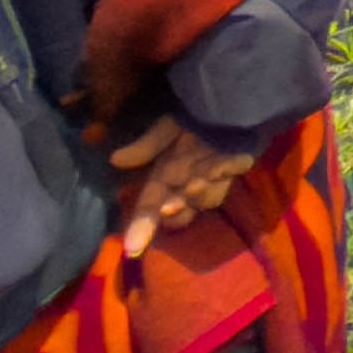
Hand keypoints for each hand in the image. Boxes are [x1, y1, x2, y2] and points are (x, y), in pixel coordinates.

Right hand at [96, 113, 252, 248]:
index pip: (149, 209)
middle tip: (168, 206)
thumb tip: (115, 159)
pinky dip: (230, 168)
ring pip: (207, 199)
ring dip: (200, 193)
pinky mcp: (236, 166)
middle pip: (179, 211)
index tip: (132, 248)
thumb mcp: (166, 130)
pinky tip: (234, 160)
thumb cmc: (192, 120)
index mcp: (166, 178)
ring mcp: (213, 179)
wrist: (228, 104)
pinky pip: (233, 172)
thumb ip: (146, 147)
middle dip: (175, 211)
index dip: (141, 228)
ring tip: (195, 182)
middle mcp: (187, 185)